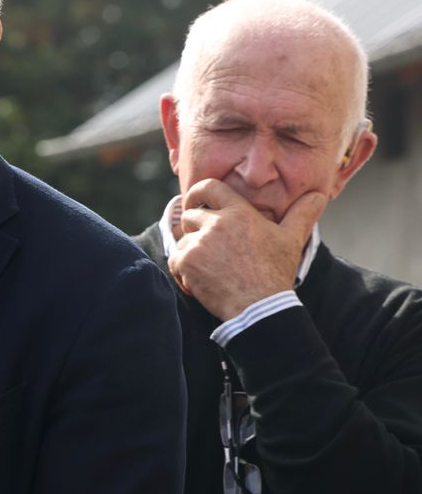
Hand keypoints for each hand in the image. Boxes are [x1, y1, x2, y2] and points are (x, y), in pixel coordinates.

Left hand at [168, 181, 326, 320]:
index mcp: (239, 213)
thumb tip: (320, 196)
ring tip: (212, 270)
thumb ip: (301, 214)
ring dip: (192, 254)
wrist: (260, 307)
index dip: (196, 193)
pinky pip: (174, 260)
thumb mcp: (291, 240)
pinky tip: (202, 282)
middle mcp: (216, 223)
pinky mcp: (187, 262)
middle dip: (194, 229)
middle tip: (208, 248)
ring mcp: (199, 242)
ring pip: (183, 240)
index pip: (209, 187)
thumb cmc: (275, 272)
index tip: (194, 203)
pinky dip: (183, 272)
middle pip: (189, 215)